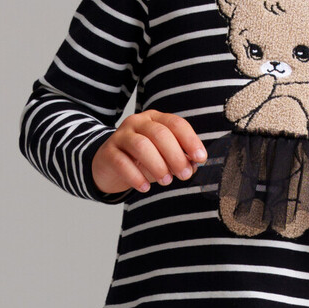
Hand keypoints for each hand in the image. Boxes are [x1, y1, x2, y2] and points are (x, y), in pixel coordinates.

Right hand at [91, 110, 207, 193]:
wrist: (109, 166)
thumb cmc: (141, 160)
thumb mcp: (163, 158)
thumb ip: (179, 159)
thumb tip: (194, 165)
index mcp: (155, 119)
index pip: (176, 124)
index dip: (190, 140)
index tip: (201, 158)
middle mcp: (138, 122)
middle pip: (160, 134)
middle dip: (175, 156)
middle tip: (184, 175)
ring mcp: (121, 135)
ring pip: (141, 146)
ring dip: (158, 165)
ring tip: (166, 181)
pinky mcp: (108, 152)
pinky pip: (122, 162)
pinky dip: (136, 177)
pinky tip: (144, 187)